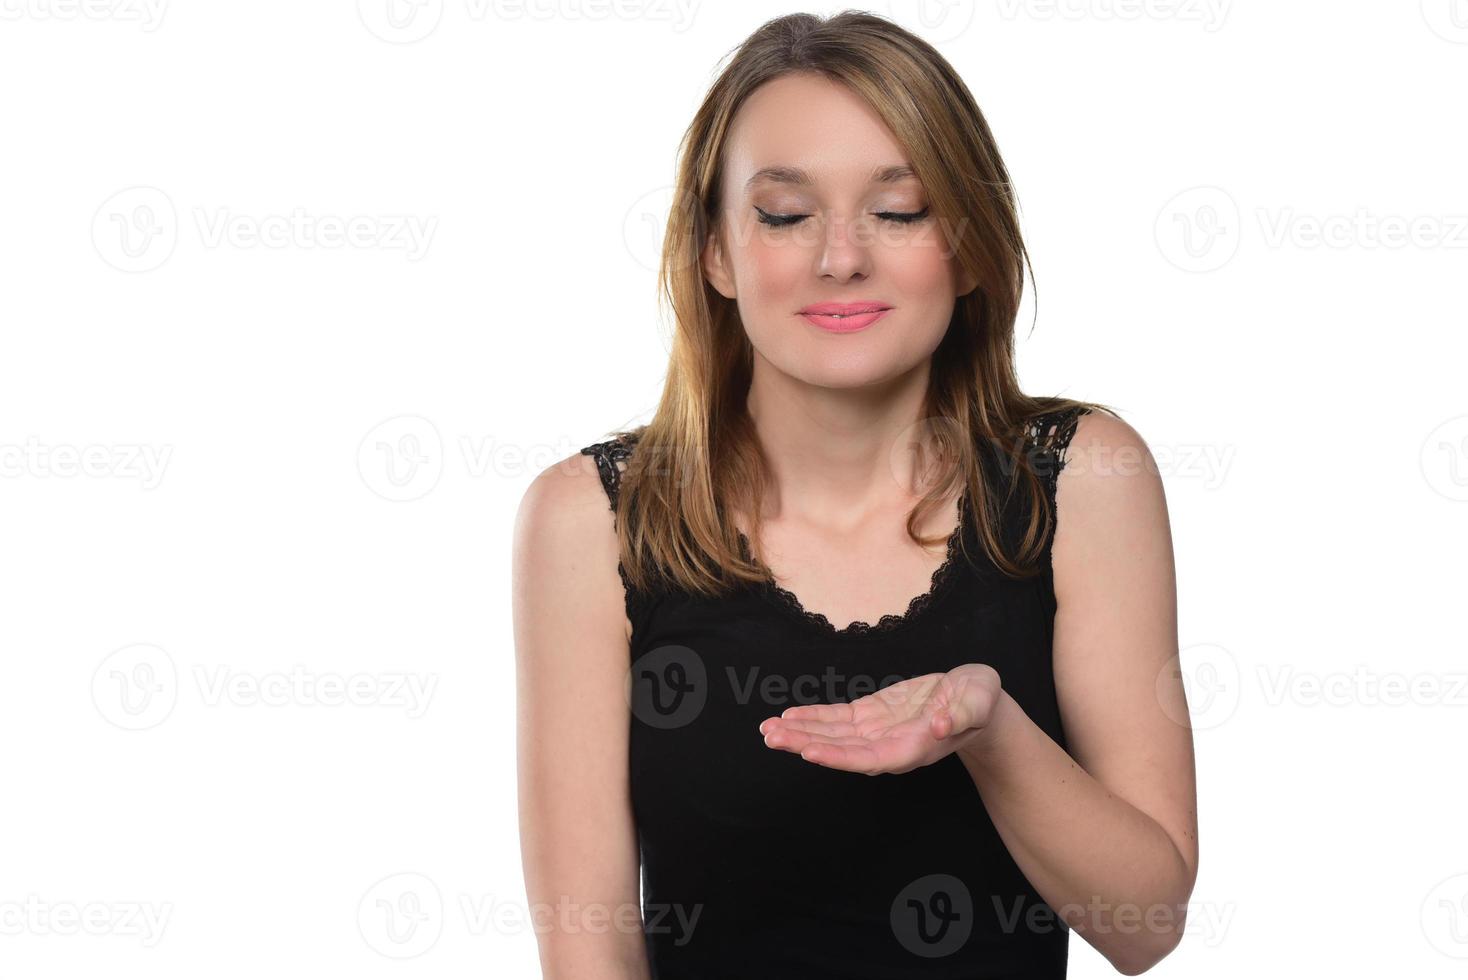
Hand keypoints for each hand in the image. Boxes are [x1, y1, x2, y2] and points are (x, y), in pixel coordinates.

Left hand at [757, 663, 1002, 774]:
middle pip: (843, 751)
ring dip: (801, 733)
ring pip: (833, 736)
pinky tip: (789, 718)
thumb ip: (963, 715)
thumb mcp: (979, 702)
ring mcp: (877, 731)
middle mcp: (889, 745)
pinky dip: (814, 718)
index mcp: (914, 747)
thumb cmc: (979, 701)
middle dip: (806, 745)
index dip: (840, 758)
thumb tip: (943, 725)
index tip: (810, 754)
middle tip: (772, 738)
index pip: (872, 759)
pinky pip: (837, 719)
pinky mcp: (871, 715)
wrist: (975, 698)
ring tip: (768, 731)